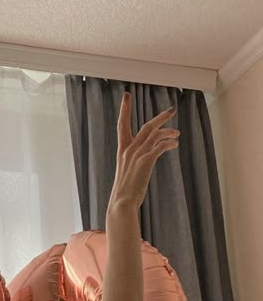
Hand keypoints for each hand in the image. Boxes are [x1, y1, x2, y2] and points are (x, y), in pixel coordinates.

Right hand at [108, 93, 178, 213]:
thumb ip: (133, 164)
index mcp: (122, 151)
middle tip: (171, 110)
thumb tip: (141, 163)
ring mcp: (136, 155)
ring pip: (155, 134)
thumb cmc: (124, 194)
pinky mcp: (145, 161)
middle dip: (160, 117)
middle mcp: (128, 150)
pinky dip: (169, 143)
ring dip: (168, 131)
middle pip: (146, 126)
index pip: (122, 125)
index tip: (126, 96)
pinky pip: (160, 146)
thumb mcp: (126, 175)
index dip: (124, 109)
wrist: (121, 204)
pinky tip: (175, 144)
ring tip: (178, 132)